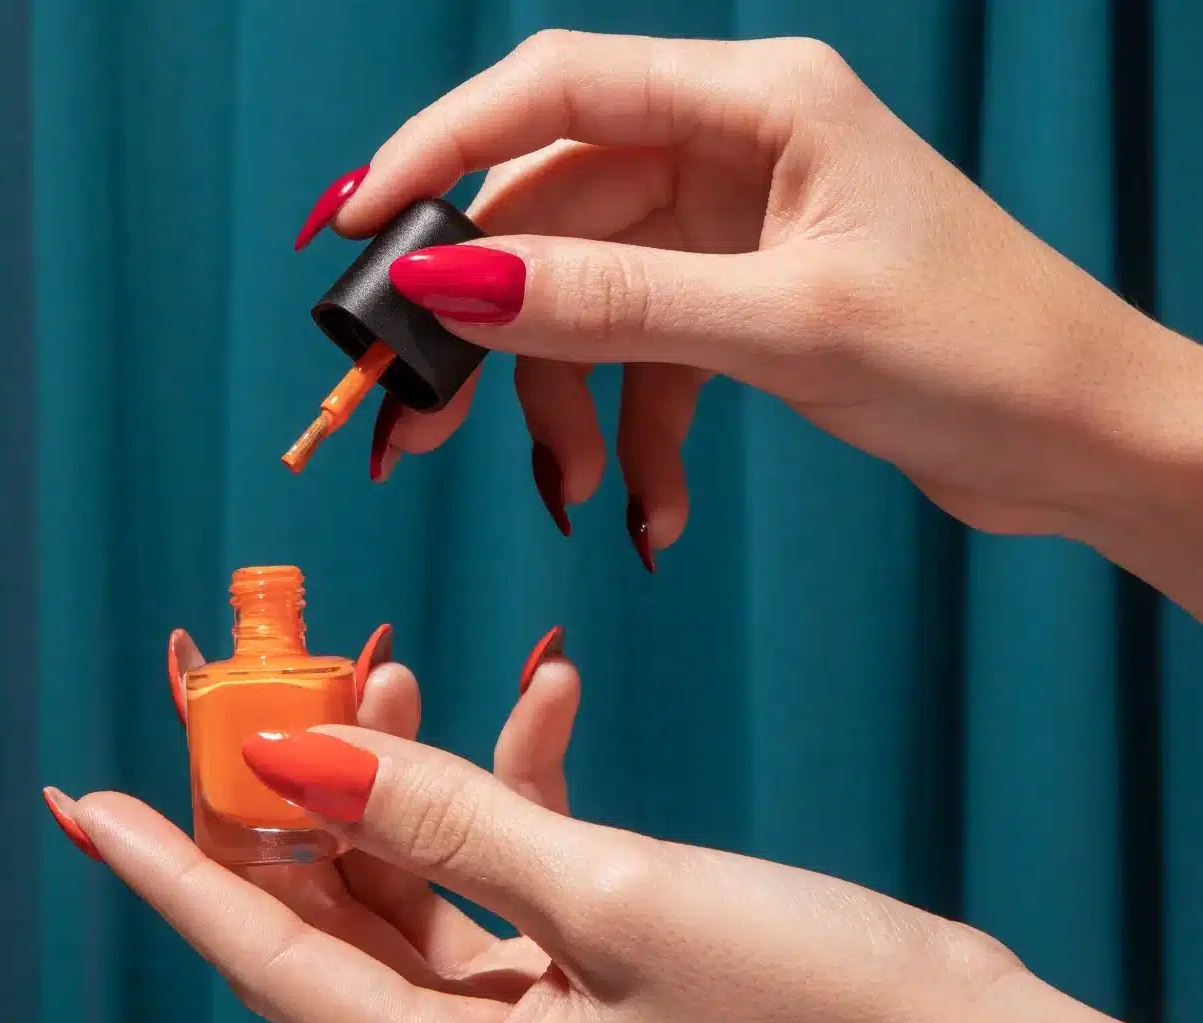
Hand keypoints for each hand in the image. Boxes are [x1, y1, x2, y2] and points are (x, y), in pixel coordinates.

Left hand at [44, 656, 1022, 1022]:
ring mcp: (532, 1020)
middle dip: (291, 794)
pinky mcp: (584, 974)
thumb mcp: (611, 890)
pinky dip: (508, 786)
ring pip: (414, 882)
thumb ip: (445, 818)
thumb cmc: (806, 997)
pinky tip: (542, 699)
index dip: (176, 874)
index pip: (274, 962)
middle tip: (255, 682)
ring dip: (405, 771)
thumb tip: (300, 752)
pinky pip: (506, 871)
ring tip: (394, 662)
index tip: (91, 801)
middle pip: (333, 917)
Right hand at [300, 31, 1193, 570]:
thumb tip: (446, 280)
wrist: (1087, 438)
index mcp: (757, 103)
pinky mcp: (744, 303)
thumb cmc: (984, 353)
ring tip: (569, 495)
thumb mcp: (781, 326)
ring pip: (587, 301)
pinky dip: (635, 437)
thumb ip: (609, 302)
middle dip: (484, 327)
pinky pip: (644, 360)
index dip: (437, 154)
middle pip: (551, 217)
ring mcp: (735, 231)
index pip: (552, 92)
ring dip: (561, 404)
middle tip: (413, 422)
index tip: (353, 233)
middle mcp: (735, 149)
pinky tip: (653, 512)